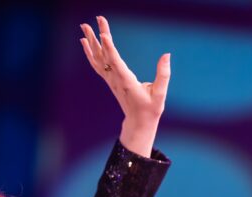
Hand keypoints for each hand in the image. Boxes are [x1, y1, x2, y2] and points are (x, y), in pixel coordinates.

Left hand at [79, 16, 170, 156]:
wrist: (139, 121)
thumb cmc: (151, 108)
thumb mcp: (160, 93)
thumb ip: (164, 74)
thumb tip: (166, 55)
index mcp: (127, 82)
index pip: (115, 62)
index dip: (109, 48)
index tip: (103, 34)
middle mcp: (115, 79)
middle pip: (104, 55)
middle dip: (98, 37)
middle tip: (92, 21)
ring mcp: (111, 80)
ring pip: (98, 58)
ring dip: (91, 41)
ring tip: (84, 26)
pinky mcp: (110, 80)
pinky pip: (97, 64)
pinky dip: (90, 52)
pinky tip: (85, 41)